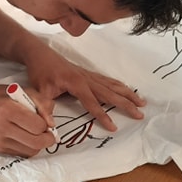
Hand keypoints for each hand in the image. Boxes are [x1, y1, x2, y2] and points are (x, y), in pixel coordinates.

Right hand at [0, 85, 57, 157]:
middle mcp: (2, 127)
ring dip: (39, 144)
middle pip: (36, 142)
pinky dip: (29, 147)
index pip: (38, 126)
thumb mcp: (24, 90)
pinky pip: (23, 153)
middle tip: (49, 132)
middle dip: (48, 138)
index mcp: (8, 109)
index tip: (44, 119)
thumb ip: (42, 103)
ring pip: (31, 151)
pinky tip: (26, 136)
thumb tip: (51, 124)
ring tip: (36, 133)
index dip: (46, 124)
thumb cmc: (1, 96)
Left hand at [25, 45, 144, 132]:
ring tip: (142, 102)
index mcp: (76, 83)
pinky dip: (119, 86)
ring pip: (112, 85)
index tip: (114, 127)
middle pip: (110, 93)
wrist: (40, 54)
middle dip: (126, 104)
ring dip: (128, 94)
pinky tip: (126, 91)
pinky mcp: (88, 73)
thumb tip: (49, 126)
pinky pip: (107, 80)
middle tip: (140, 114)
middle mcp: (86, 78)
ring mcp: (89, 75)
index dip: (103, 116)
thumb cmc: (39, 73)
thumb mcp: (39, 91)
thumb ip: (45, 108)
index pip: (93, 103)